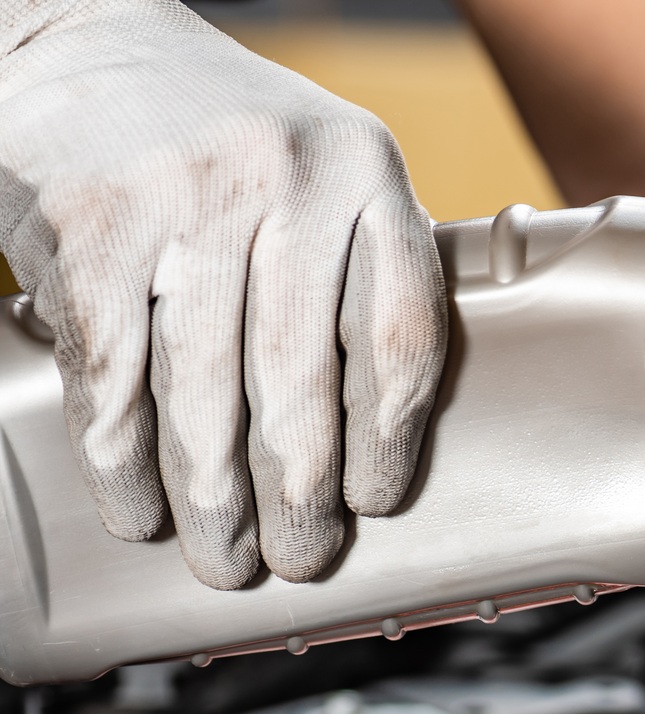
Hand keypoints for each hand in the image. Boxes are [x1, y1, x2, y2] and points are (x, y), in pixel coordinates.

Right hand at [0, 0, 446, 587]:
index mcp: (365, 173)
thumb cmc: (219, 136)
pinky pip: (113, 376)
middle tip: (302, 560)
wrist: (76, 36)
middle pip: (302, 381)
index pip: (399, 334)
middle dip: (301, 494)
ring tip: (226, 561)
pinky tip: (139, 510)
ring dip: (214, 499)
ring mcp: (182, 201)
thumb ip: (357, 272)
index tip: (377, 502)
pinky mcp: (87, 227)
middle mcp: (283, 180)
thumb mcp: (322, 170)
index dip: (389, 437)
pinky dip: (123, 460)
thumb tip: (375, 438)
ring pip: (206, 392)